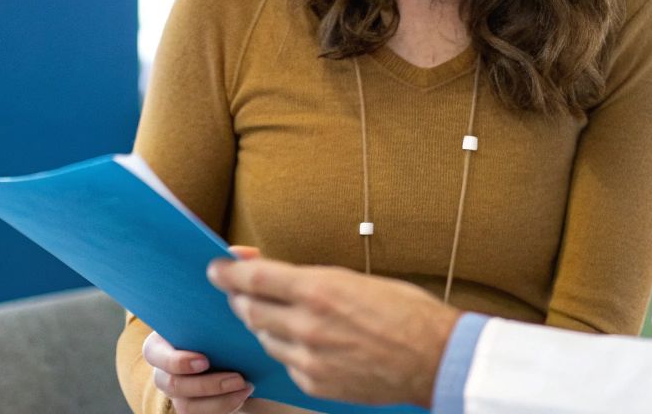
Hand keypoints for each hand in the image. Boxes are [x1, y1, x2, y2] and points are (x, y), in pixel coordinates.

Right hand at [146, 247, 261, 413]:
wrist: (235, 349)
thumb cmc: (221, 317)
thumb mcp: (228, 294)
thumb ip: (235, 271)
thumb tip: (247, 254)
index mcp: (165, 339)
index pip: (155, 353)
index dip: (176, 359)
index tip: (204, 358)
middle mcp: (165, 368)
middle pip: (169, 383)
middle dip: (204, 382)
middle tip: (236, 376)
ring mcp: (179, 391)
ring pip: (186, 404)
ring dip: (217, 397)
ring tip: (246, 384)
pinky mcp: (194, 406)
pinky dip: (223, 407)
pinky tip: (244, 394)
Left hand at [207, 256, 460, 407]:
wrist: (435, 358)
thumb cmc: (407, 312)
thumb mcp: (358, 280)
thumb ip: (315, 282)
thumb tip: (286, 281)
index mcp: (317, 289)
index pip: (253, 278)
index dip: (228, 272)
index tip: (216, 268)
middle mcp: (306, 325)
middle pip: (250, 310)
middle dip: (240, 298)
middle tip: (238, 290)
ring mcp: (309, 358)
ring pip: (265, 338)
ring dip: (263, 325)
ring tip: (274, 315)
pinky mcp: (315, 384)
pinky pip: (286, 363)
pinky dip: (287, 350)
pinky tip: (300, 342)